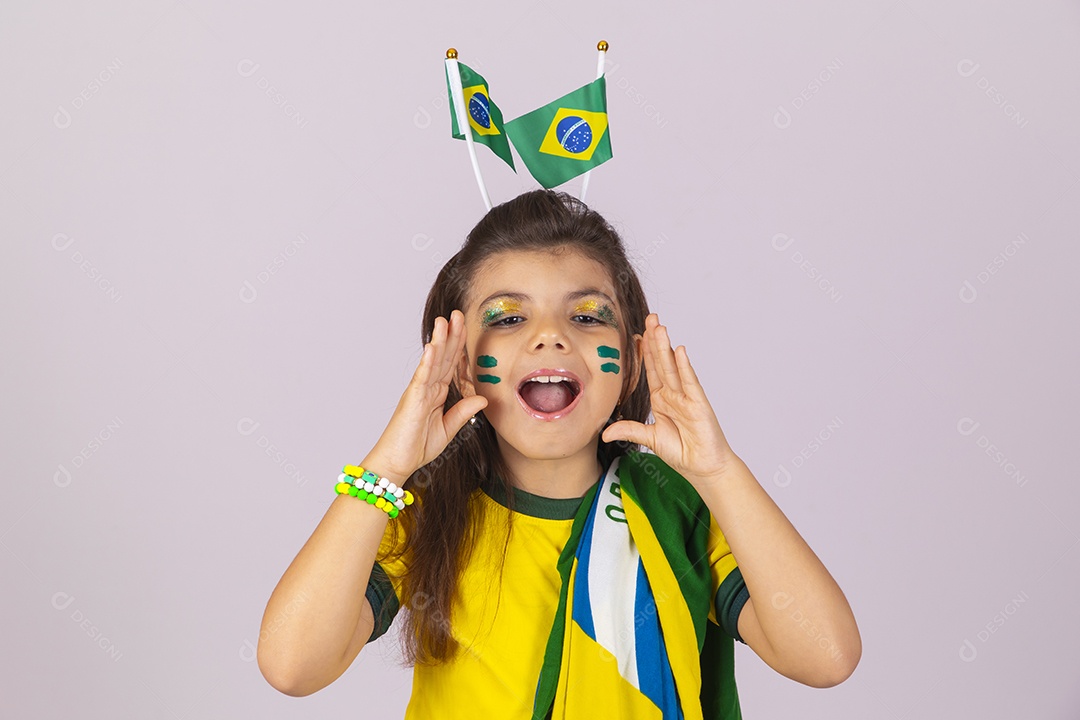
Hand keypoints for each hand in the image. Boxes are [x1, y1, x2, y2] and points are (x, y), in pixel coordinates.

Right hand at [364, 310, 487, 482]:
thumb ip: (463, 412)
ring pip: (432, 361)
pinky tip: (432, 347)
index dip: (458, 346)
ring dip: (439, 340)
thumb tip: (482, 398)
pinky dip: (427, 362)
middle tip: (457, 314)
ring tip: (444, 321)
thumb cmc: (416, 446)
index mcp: (436, 393)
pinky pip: (421, 377)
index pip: (450, 364)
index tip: (465, 327)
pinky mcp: (412, 399)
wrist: (397, 462)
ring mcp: (418, 391)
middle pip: (442, 356)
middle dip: (450, 335)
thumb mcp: (448, 429)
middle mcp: (427, 388)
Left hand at [601, 313, 736, 486]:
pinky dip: (684, 366)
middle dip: (655, 340)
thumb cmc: (682, 451)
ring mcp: (686, 397)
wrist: (703, 467)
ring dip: (666, 347)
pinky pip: (689, 382)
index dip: (645, 352)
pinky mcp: (698, 404)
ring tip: (660, 327)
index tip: (639, 333)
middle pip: (661, 362)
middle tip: (650, 318)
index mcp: (662, 399)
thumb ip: (629, 430)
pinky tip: (679, 351)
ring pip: (673, 367)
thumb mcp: (649, 438)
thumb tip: (605, 433)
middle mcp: (674, 394)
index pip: (651, 370)